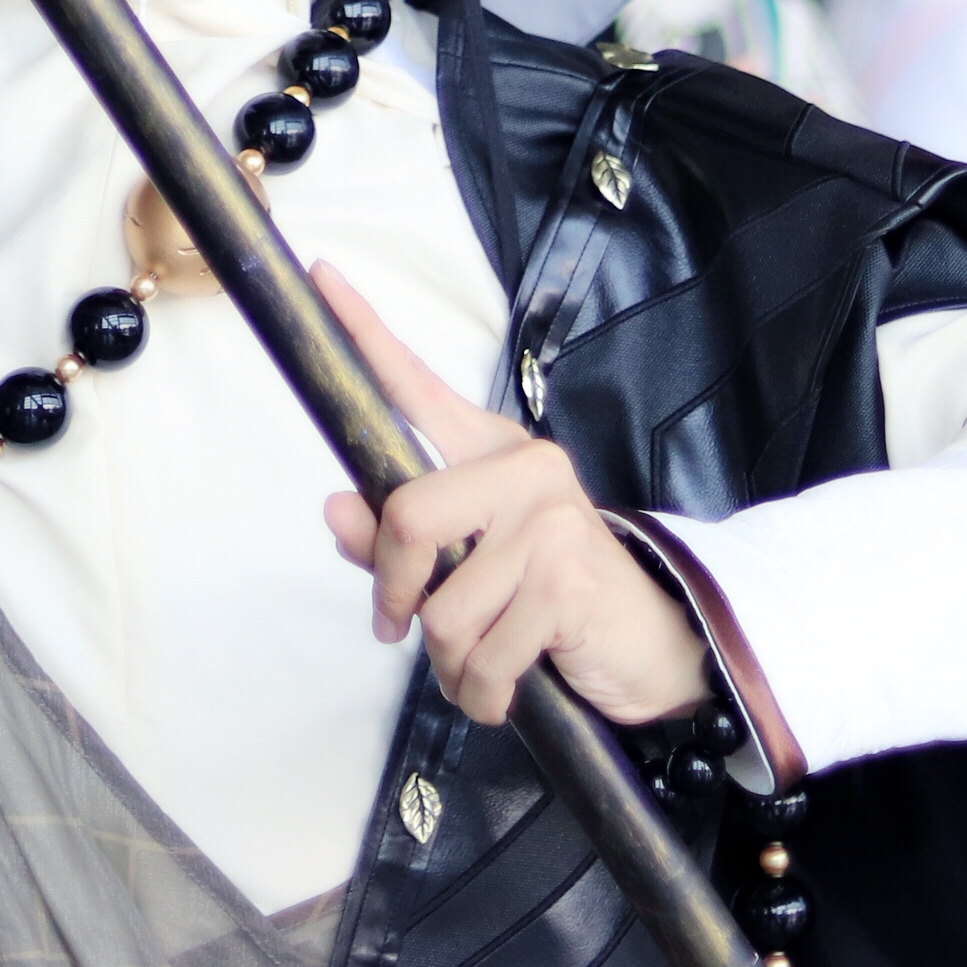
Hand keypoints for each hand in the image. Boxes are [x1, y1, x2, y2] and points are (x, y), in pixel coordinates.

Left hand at [315, 264, 710, 726]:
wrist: (646, 644)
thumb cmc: (543, 599)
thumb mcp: (466, 565)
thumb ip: (393, 540)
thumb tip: (334, 509)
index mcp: (489, 450)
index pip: (416, 385)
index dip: (364, 335)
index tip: (321, 275)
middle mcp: (523, 467)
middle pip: (408, 517)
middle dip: (394, 592)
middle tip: (399, 626)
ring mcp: (551, 519)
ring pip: (444, 607)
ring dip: (449, 660)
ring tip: (478, 664)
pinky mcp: (568, 579)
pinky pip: (484, 653)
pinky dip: (481, 691)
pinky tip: (503, 688)